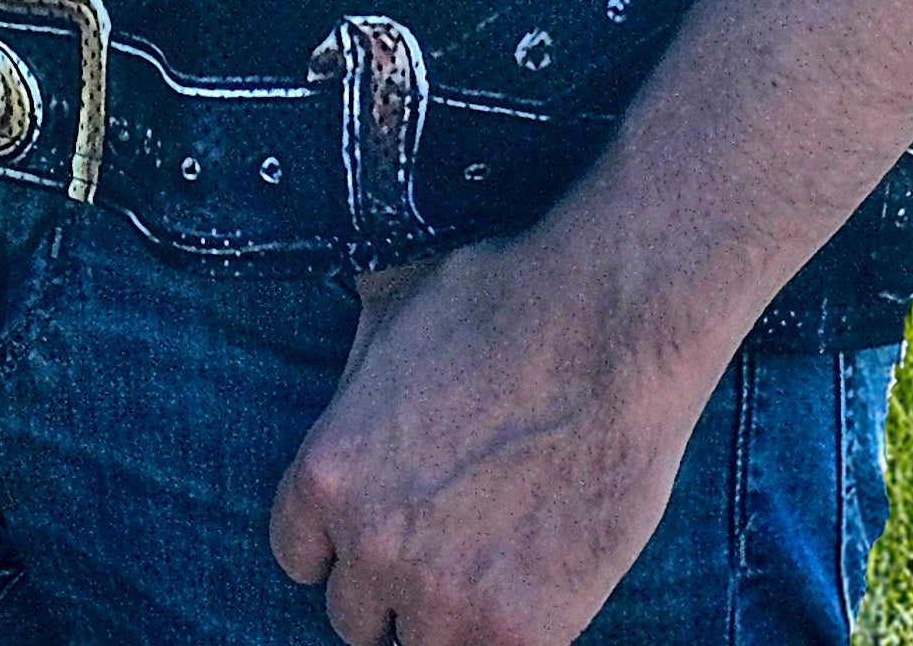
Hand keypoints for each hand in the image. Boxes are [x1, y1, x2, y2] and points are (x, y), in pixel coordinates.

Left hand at [268, 230, 716, 645]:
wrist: (614, 329)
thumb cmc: (506, 300)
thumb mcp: (392, 304)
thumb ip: (353, 372)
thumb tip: (345, 370)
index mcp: (329, 472)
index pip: (298, 553)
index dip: (341, 539)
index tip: (380, 526)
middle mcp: (372, 544)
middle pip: (355, 614)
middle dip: (394, 581)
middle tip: (447, 541)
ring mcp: (445, 596)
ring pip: (420, 645)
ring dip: (449, 616)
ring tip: (492, 562)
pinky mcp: (521, 633)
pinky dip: (509, 632)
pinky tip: (536, 582)